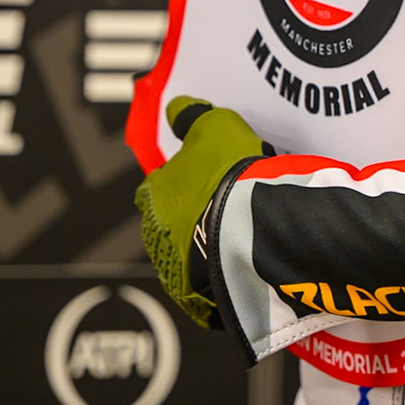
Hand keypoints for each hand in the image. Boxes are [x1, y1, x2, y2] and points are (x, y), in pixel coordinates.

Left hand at [135, 96, 268, 326]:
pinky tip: (242, 260)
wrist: (250, 225)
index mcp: (153, 193)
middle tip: (223, 206)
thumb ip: (192, 116)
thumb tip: (176, 107)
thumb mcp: (215, 126)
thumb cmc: (230, 173)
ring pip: (186, 254)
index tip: (203, 180)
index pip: (156, 186)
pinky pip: (206, 284)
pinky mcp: (196, 298)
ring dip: (204, 245)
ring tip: (238, 234)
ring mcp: (173, 269)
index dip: (179, 182)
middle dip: (190, 216)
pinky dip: (220, 273)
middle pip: (168, 223)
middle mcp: (154, 232)